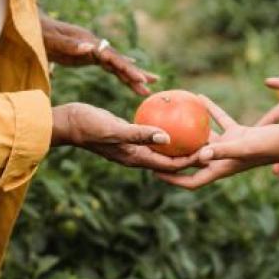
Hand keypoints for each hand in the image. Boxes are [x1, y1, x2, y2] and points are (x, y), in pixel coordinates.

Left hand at [40, 13, 157, 95]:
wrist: (32, 25)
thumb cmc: (40, 34)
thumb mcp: (51, 41)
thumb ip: (69, 45)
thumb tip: (90, 47)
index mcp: (88, 42)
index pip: (112, 57)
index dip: (126, 68)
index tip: (139, 78)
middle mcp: (94, 45)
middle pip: (119, 61)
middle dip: (135, 73)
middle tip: (152, 84)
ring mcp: (93, 50)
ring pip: (116, 65)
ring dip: (131, 75)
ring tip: (148, 86)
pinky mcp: (88, 56)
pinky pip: (108, 66)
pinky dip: (120, 73)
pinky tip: (130, 78)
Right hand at [52, 103, 196, 171]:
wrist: (68, 122)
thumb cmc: (88, 126)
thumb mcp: (115, 129)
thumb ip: (140, 134)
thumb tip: (167, 138)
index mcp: (135, 158)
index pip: (170, 165)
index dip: (190, 161)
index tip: (209, 152)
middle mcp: (135, 155)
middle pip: (169, 159)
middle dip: (190, 155)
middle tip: (211, 141)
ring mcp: (131, 146)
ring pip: (161, 147)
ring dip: (179, 142)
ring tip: (197, 129)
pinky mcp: (127, 135)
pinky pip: (150, 134)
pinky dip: (163, 128)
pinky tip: (172, 113)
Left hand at [157, 97, 278, 189]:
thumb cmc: (272, 146)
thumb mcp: (246, 147)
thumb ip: (224, 150)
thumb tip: (201, 155)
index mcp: (221, 169)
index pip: (191, 180)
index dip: (172, 179)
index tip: (154, 172)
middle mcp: (223, 160)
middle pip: (192, 161)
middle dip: (174, 155)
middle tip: (155, 144)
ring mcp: (231, 146)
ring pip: (204, 139)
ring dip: (189, 130)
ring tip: (171, 118)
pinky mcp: (240, 133)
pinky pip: (220, 121)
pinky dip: (210, 111)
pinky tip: (199, 97)